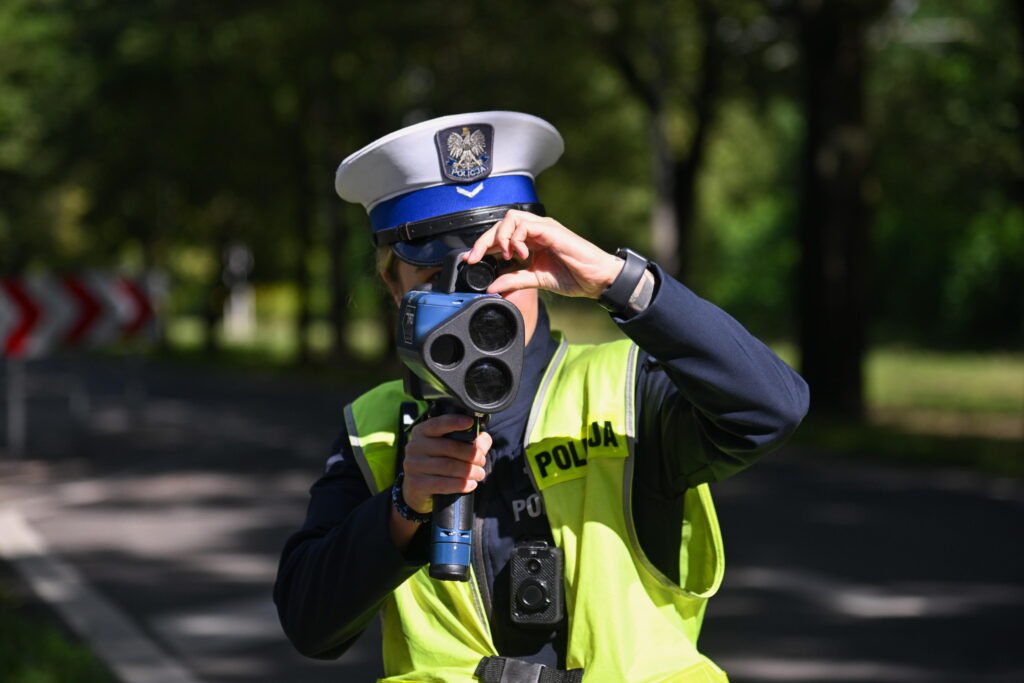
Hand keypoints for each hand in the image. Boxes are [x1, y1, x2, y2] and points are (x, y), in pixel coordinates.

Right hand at [400, 413, 491, 512]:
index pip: (437, 424)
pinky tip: (471, 484)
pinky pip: (443, 484)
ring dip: (468, 471)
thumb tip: (483, 438)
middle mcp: (414, 446)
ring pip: (447, 466)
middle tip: (481, 460)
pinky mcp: (416, 483)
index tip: (470, 422)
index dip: (454, 422)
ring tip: (479, 474)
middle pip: (448, 447)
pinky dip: (461, 484)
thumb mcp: (451, 448)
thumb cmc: (438, 462)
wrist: (419, 488)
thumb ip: (469, 440)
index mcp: (422, 432)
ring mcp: (412, 465)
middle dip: (470, 454)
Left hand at [464, 210, 623, 298]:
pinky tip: (520, 254)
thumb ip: (514, 280)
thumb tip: (491, 286)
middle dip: (484, 240)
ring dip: (501, 237)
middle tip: (476, 258)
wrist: (596, 279)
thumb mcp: (536, 280)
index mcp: (531, 240)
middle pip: (501, 223)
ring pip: (510, 218)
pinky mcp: (551, 230)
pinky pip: (526, 225)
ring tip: (506, 256)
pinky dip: (517, 238)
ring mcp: (544, 228)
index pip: (500, 236)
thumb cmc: (573, 276)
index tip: (471, 261)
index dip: (483, 246)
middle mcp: (536, 230)